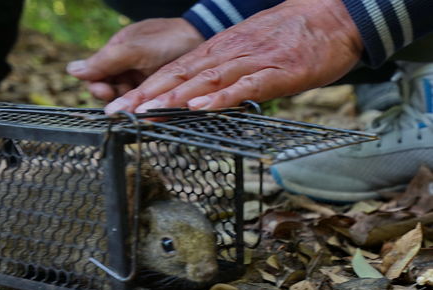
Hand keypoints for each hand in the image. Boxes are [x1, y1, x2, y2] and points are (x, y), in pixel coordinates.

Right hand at [67, 18, 204, 101]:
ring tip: (139, 105)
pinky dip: (144, 107)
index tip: (105, 92)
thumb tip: (71, 71)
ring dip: (128, 105)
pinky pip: (143, 103)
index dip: (97, 87)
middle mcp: (125, 68)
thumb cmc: (167, 39)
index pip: (95, 76)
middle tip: (122, 99)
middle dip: (112, 97)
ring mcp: (140, 80)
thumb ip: (105, 61)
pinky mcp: (155, 90)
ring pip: (125, 100)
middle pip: (108, 91)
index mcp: (115, 53)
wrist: (200, 39)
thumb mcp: (134, 49)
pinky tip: (149, 110)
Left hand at [105, 0, 363, 113]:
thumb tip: (200, 93)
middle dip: (147, 95)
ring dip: (174, 98)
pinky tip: (200, 108)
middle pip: (180, 75)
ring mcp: (251, 62)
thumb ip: (222, 70)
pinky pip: (245, 86)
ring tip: (146, 111)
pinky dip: (221, 98)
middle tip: (119, 113)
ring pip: (206, 80)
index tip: (121, 107)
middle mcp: (227, 54)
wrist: (332, 16)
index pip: (175, 71)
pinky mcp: (277, 72)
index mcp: (219, 50)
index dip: (146, 89)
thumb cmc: (289, 36)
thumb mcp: (247, 49)